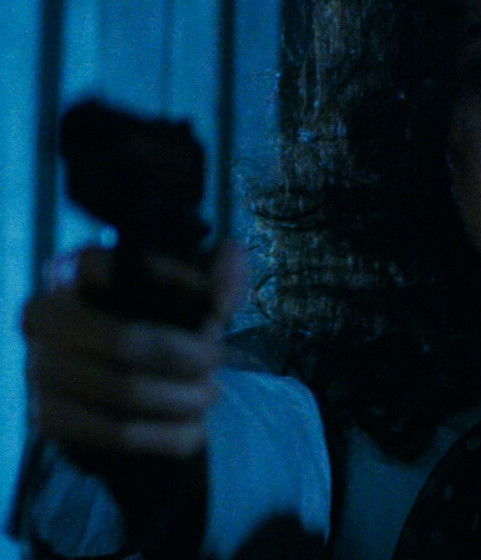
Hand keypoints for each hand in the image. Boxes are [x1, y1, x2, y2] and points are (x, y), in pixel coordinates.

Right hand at [21, 244, 243, 458]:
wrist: (131, 388)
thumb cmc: (162, 328)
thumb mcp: (192, 300)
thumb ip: (215, 279)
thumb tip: (232, 253)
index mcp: (71, 272)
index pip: (106, 266)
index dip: (168, 283)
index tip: (213, 307)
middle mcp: (45, 315)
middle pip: (125, 340)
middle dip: (186, 356)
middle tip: (217, 361)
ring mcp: (40, 368)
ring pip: (125, 390)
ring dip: (183, 398)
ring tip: (210, 395)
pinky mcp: (48, 417)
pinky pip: (115, 433)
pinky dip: (166, 435)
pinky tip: (194, 430)